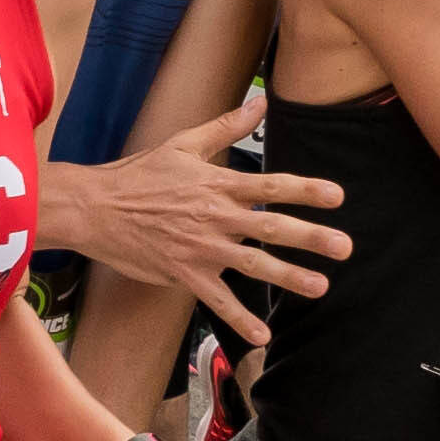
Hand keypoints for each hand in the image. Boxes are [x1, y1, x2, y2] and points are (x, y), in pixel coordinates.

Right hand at [46, 95, 349, 346]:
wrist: (95, 208)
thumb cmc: (139, 175)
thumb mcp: (184, 144)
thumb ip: (226, 127)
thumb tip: (260, 103)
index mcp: (218, 184)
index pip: (272, 185)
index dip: (307, 190)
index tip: (338, 196)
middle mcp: (216, 216)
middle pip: (272, 226)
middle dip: (311, 237)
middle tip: (344, 247)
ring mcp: (202, 248)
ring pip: (253, 264)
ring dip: (289, 277)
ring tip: (320, 286)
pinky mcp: (184, 273)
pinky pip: (217, 300)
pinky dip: (240, 319)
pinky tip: (263, 336)